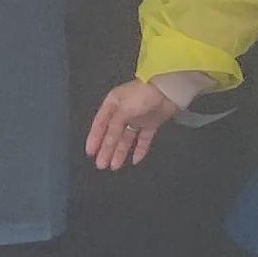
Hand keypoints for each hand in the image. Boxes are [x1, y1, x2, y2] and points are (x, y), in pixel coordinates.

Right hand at [86, 71, 217, 171]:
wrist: (167, 91)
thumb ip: (113, 128)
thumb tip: (107, 143)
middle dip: (106, 149)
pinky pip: (143, 139)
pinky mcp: (150, 123)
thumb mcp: (122, 110)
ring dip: (120, 152)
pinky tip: (135, 159)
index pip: (100, 124)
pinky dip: (139, 149)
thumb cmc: (142, 94)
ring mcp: (137, 117)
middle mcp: (123, 111)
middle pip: (112, 134)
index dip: (94, 138)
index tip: (90, 152)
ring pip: (126, 138)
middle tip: (101, 164)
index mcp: (113, 103)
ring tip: (114, 166)